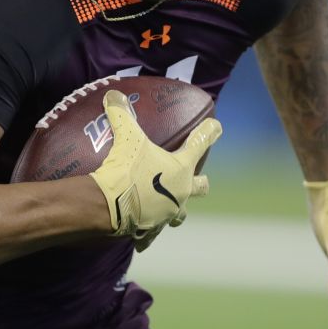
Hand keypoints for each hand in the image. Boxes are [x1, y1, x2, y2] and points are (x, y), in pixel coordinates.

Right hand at [89, 90, 218, 238]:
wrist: (109, 206)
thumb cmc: (126, 169)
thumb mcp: (126, 138)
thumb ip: (121, 114)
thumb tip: (113, 93)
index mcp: (180, 170)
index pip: (199, 145)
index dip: (209, 133)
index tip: (218, 126)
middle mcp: (180, 194)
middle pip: (200, 187)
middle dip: (201, 183)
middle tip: (201, 179)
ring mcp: (166, 214)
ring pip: (180, 214)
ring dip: (177, 209)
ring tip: (171, 206)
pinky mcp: (149, 229)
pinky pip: (151, 233)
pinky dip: (147, 231)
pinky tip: (141, 235)